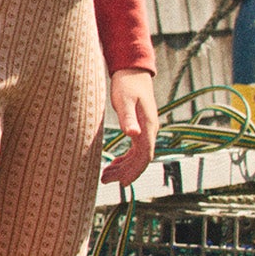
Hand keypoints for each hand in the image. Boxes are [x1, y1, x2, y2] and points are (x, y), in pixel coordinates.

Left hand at [102, 70, 158, 186]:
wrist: (132, 71)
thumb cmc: (127, 85)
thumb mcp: (124, 101)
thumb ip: (128, 118)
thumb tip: (133, 134)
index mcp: (148, 127)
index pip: (145, 156)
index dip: (135, 171)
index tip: (122, 184)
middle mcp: (149, 131)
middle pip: (140, 159)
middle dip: (125, 173)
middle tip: (105, 180)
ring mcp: (145, 130)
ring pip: (137, 156)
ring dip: (123, 168)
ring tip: (105, 176)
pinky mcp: (139, 128)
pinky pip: (134, 150)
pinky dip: (125, 159)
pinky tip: (114, 164)